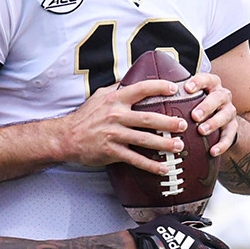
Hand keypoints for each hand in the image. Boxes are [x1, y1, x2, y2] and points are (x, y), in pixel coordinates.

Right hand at [53, 79, 186, 175]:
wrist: (66, 137)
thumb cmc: (85, 117)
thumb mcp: (99, 97)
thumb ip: (117, 89)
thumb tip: (133, 80)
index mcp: (115, 99)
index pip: (141, 89)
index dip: (159, 87)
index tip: (174, 89)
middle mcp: (116, 115)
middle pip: (148, 118)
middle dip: (168, 122)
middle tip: (183, 124)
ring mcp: (114, 134)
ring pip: (144, 139)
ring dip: (164, 144)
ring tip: (178, 146)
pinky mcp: (111, 151)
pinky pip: (135, 159)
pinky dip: (150, 165)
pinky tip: (163, 168)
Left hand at [182, 71, 240, 155]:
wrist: (218, 117)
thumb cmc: (196, 104)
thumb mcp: (189, 96)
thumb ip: (177, 96)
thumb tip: (150, 98)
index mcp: (211, 85)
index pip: (206, 79)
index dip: (198, 83)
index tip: (187, 88)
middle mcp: (223, 96)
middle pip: (218, 98)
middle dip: (206, 107)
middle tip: (194, 116)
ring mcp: (229, 111)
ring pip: (225, 115)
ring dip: (213, 123)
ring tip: (201, 131)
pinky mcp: (232, 127)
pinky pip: (230, 135)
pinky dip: (222, 144)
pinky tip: (212, 151)